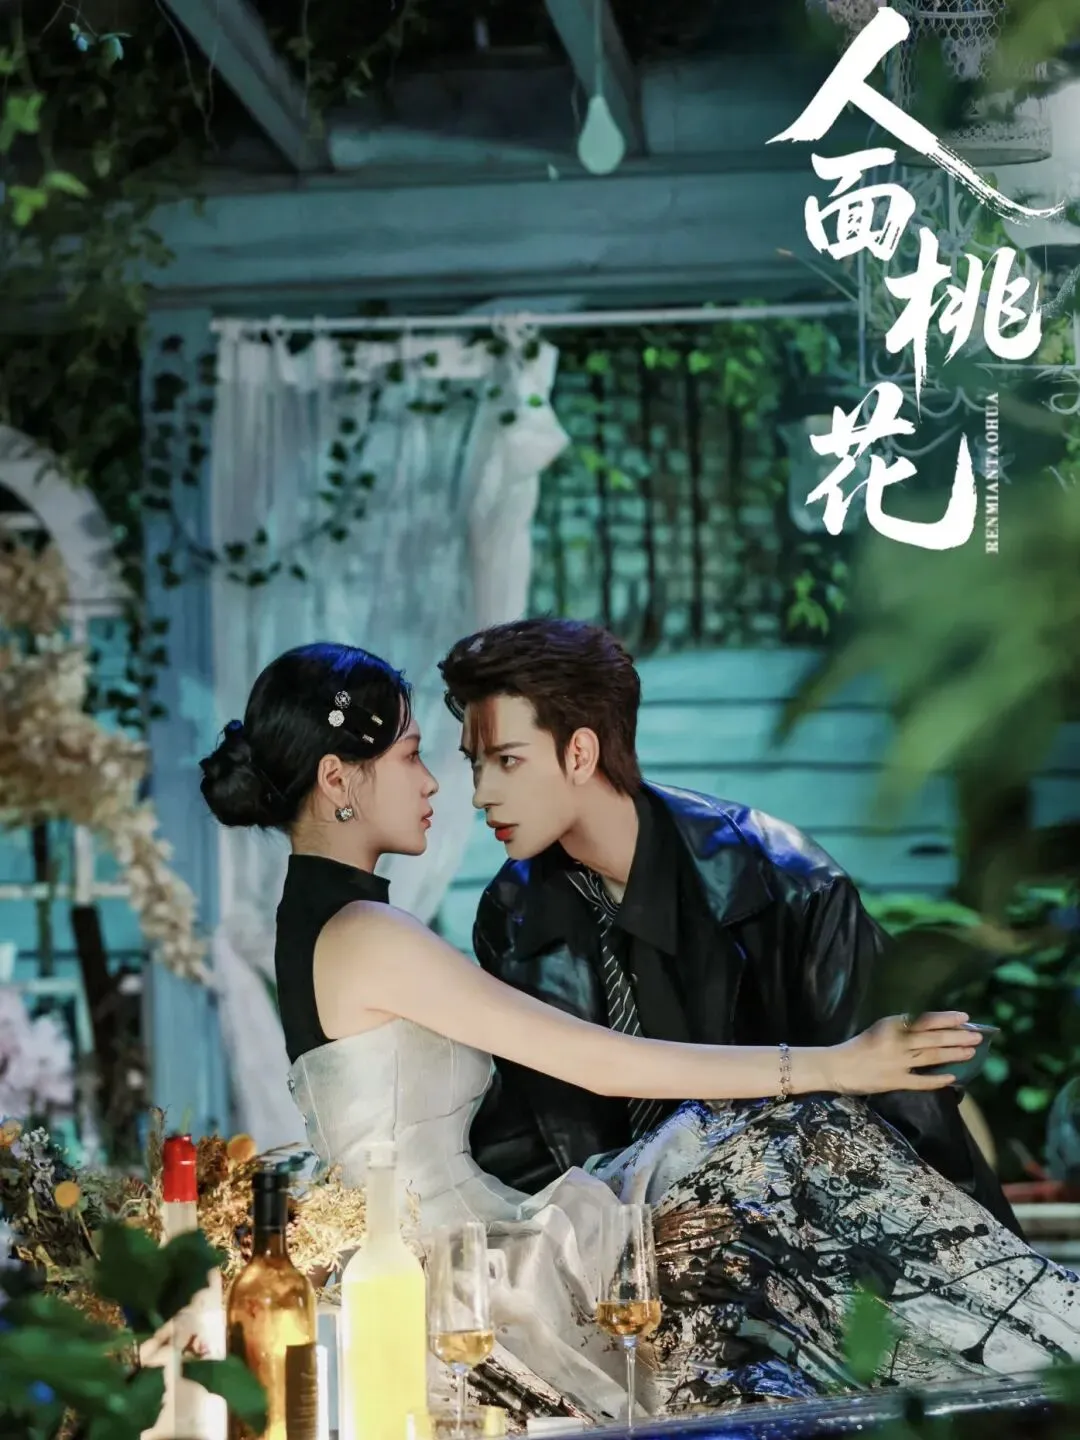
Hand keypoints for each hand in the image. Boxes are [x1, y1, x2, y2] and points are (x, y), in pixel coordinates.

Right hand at [823, 1012, 981, 1095]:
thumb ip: (902, 1028)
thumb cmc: (859, 1046)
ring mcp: (896, 1062)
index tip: (965, 1018)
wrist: (836, 1066)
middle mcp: (896, 1042)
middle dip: (957, 1037)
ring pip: (930, 1057)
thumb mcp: (880, 1028)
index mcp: (891, 1025)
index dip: (945, 1019)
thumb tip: (932, 1028)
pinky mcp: (894, 1081)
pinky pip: (920, 1081)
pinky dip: (937, 1079)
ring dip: (953, 1054)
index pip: (924, 1020)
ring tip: (971, 1052)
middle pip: (932, 1038)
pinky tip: (953, 1078)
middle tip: (978, 1036)